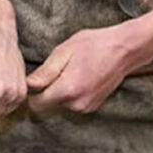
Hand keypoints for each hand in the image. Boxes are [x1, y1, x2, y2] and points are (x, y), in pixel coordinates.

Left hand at [26, 24, 143, 114]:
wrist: (124, 50)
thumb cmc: (94, 45)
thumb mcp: (64, 52)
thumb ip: (45, 72)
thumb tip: (28, 84)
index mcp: (68, 90)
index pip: (37, 104)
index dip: (31, 93)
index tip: (32, 80)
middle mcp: (78, 104)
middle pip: (48, 105)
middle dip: (46, 91)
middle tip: (54, 69)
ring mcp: (87, 107)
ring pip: (60, 104)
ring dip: (59, 91)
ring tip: (68, 70)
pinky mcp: (93, 106)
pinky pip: (72, 103)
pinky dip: (70, 93)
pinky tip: (77, 76)